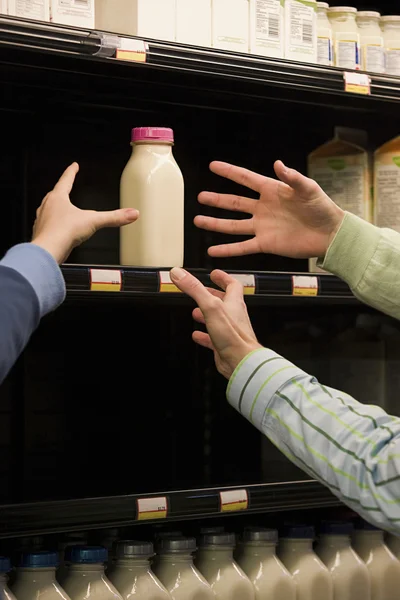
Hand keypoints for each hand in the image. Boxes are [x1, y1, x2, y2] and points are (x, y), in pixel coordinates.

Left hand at [32, 163, 138, 263]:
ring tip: (64, 211)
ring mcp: (42, 220)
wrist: (48, 250)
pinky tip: (60, 231)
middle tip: (66, 187)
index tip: (74, 166)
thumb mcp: (93, 221)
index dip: (71, 172)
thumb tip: (131, 213)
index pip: (66, 179)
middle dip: (62, 190)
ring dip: (56, 208)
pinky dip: (54, 225)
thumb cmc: (63, 232)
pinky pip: (48, 225)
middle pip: (55, 194)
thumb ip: (113, 217)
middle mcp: (47, 206)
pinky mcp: (42, 233)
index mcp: (58, 198)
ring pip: (49, 209)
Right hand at [170, 267, 261, 378]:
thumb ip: (194, 289)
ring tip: (195, 312)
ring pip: (218, 319)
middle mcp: (234, 316)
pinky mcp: (224, 345)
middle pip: (225, 301)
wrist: (241, 361)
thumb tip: (179, 273)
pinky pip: (213, 338)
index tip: (214, 274)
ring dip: (206, 314)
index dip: (223, 278)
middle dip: (212, 295)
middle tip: (203, 291)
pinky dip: (204, 335)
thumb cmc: (233, 336)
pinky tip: (197, 336)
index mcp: (234, 304)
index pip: (232, 285)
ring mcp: (229, 331)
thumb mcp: (210, 307)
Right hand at [195, 161, 344, 258]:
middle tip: (200, 196)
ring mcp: (262, 227)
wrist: (330, 234)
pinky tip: (212, 251)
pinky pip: (242, 247)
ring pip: (233, 225)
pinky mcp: (265, 244)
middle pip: (234, 203)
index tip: (213, 166)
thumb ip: (292, 177)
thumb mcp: (308, 188)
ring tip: (198, 220)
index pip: (246, 179)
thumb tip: (278, 164)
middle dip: (216, 200)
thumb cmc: (322, 208)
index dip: (229, 172)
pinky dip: (227, 250)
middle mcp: (263, 208)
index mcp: (272, 190)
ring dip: (215, 224)